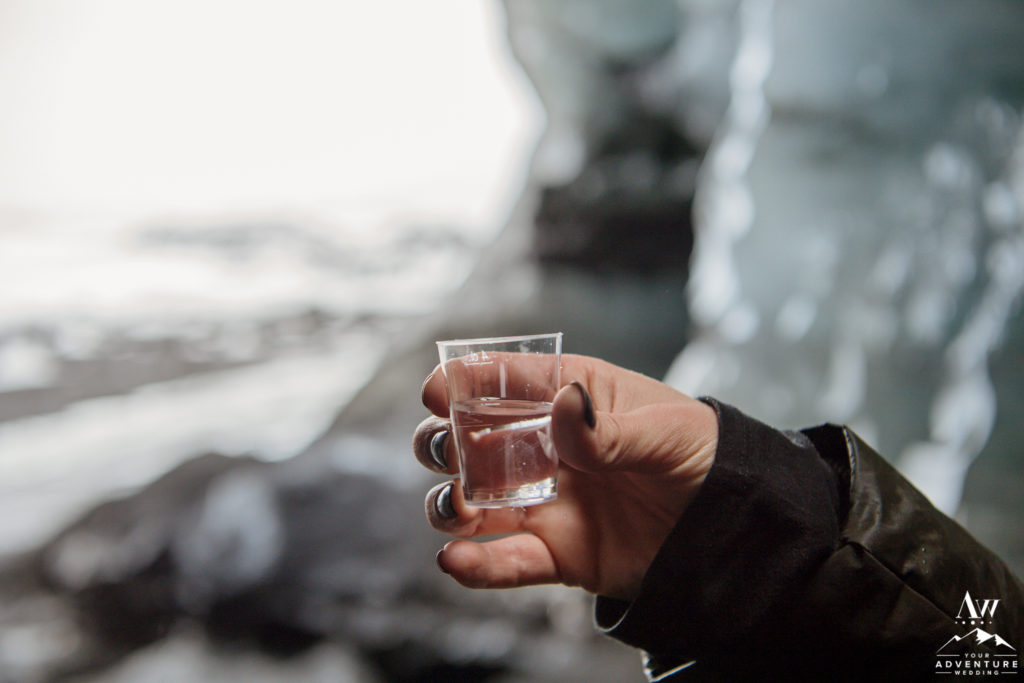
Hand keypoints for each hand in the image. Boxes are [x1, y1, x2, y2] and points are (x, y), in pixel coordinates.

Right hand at [413, 353, 717, 600]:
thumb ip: (609, 429)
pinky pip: (505, 561)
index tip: (437, 392)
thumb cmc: (700, 455)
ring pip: (472, 502)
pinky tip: (455, 560)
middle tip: (451, 452)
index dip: (464, 383)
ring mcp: (545, 502)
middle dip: (443, 443)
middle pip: (470, 440)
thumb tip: (566, 406)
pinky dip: (475, 564)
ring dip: (449, 503)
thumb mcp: (664, 432)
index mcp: (570, 399)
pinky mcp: (555, 553)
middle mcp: (545, 449)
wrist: (731, 526)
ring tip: (459, 506)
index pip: (506, 382)